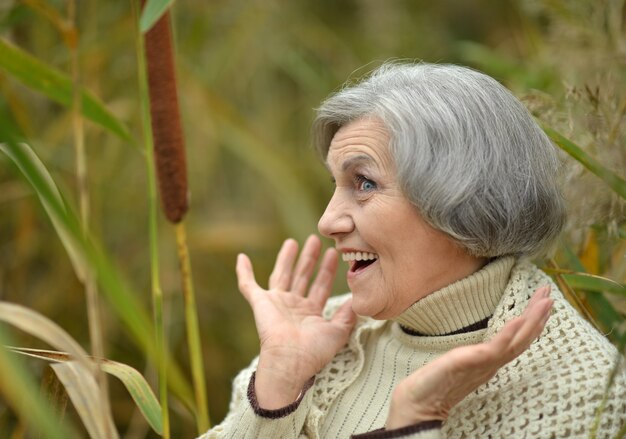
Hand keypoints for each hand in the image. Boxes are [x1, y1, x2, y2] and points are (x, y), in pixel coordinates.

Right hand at [236, 235, 356, 408]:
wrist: (290, 360)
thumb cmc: (314, 351)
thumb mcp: (338, 332)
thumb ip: (348, 315)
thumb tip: (357, 300)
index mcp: (310, 314)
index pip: (320, 286)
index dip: (327, 270)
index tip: (333, 254)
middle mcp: (293, 307)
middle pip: (302, 276)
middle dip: (309, 258)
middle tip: (315, 240)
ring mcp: (276, 303)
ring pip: (281, 274)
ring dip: (286, 258)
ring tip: (292, 242)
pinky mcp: (260, 303)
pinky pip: (248, 285)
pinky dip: (244, 272)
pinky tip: (241, 257)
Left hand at [386, 285, 552, 428]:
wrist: (418, 404)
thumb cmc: (433, 384)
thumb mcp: (457, 363)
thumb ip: (470, 356)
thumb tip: (472, 348)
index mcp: (489, 361)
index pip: (516, 338)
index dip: (531, 321)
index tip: (542, 300)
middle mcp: (491, 363)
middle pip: (522, 337)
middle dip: (537, 315)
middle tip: (549, 292)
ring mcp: (483, 364)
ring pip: (516, 341)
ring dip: (532, 320)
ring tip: (545, 301)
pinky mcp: (471, 362)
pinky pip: (495, 348)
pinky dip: (509, 334)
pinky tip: (519, 319)